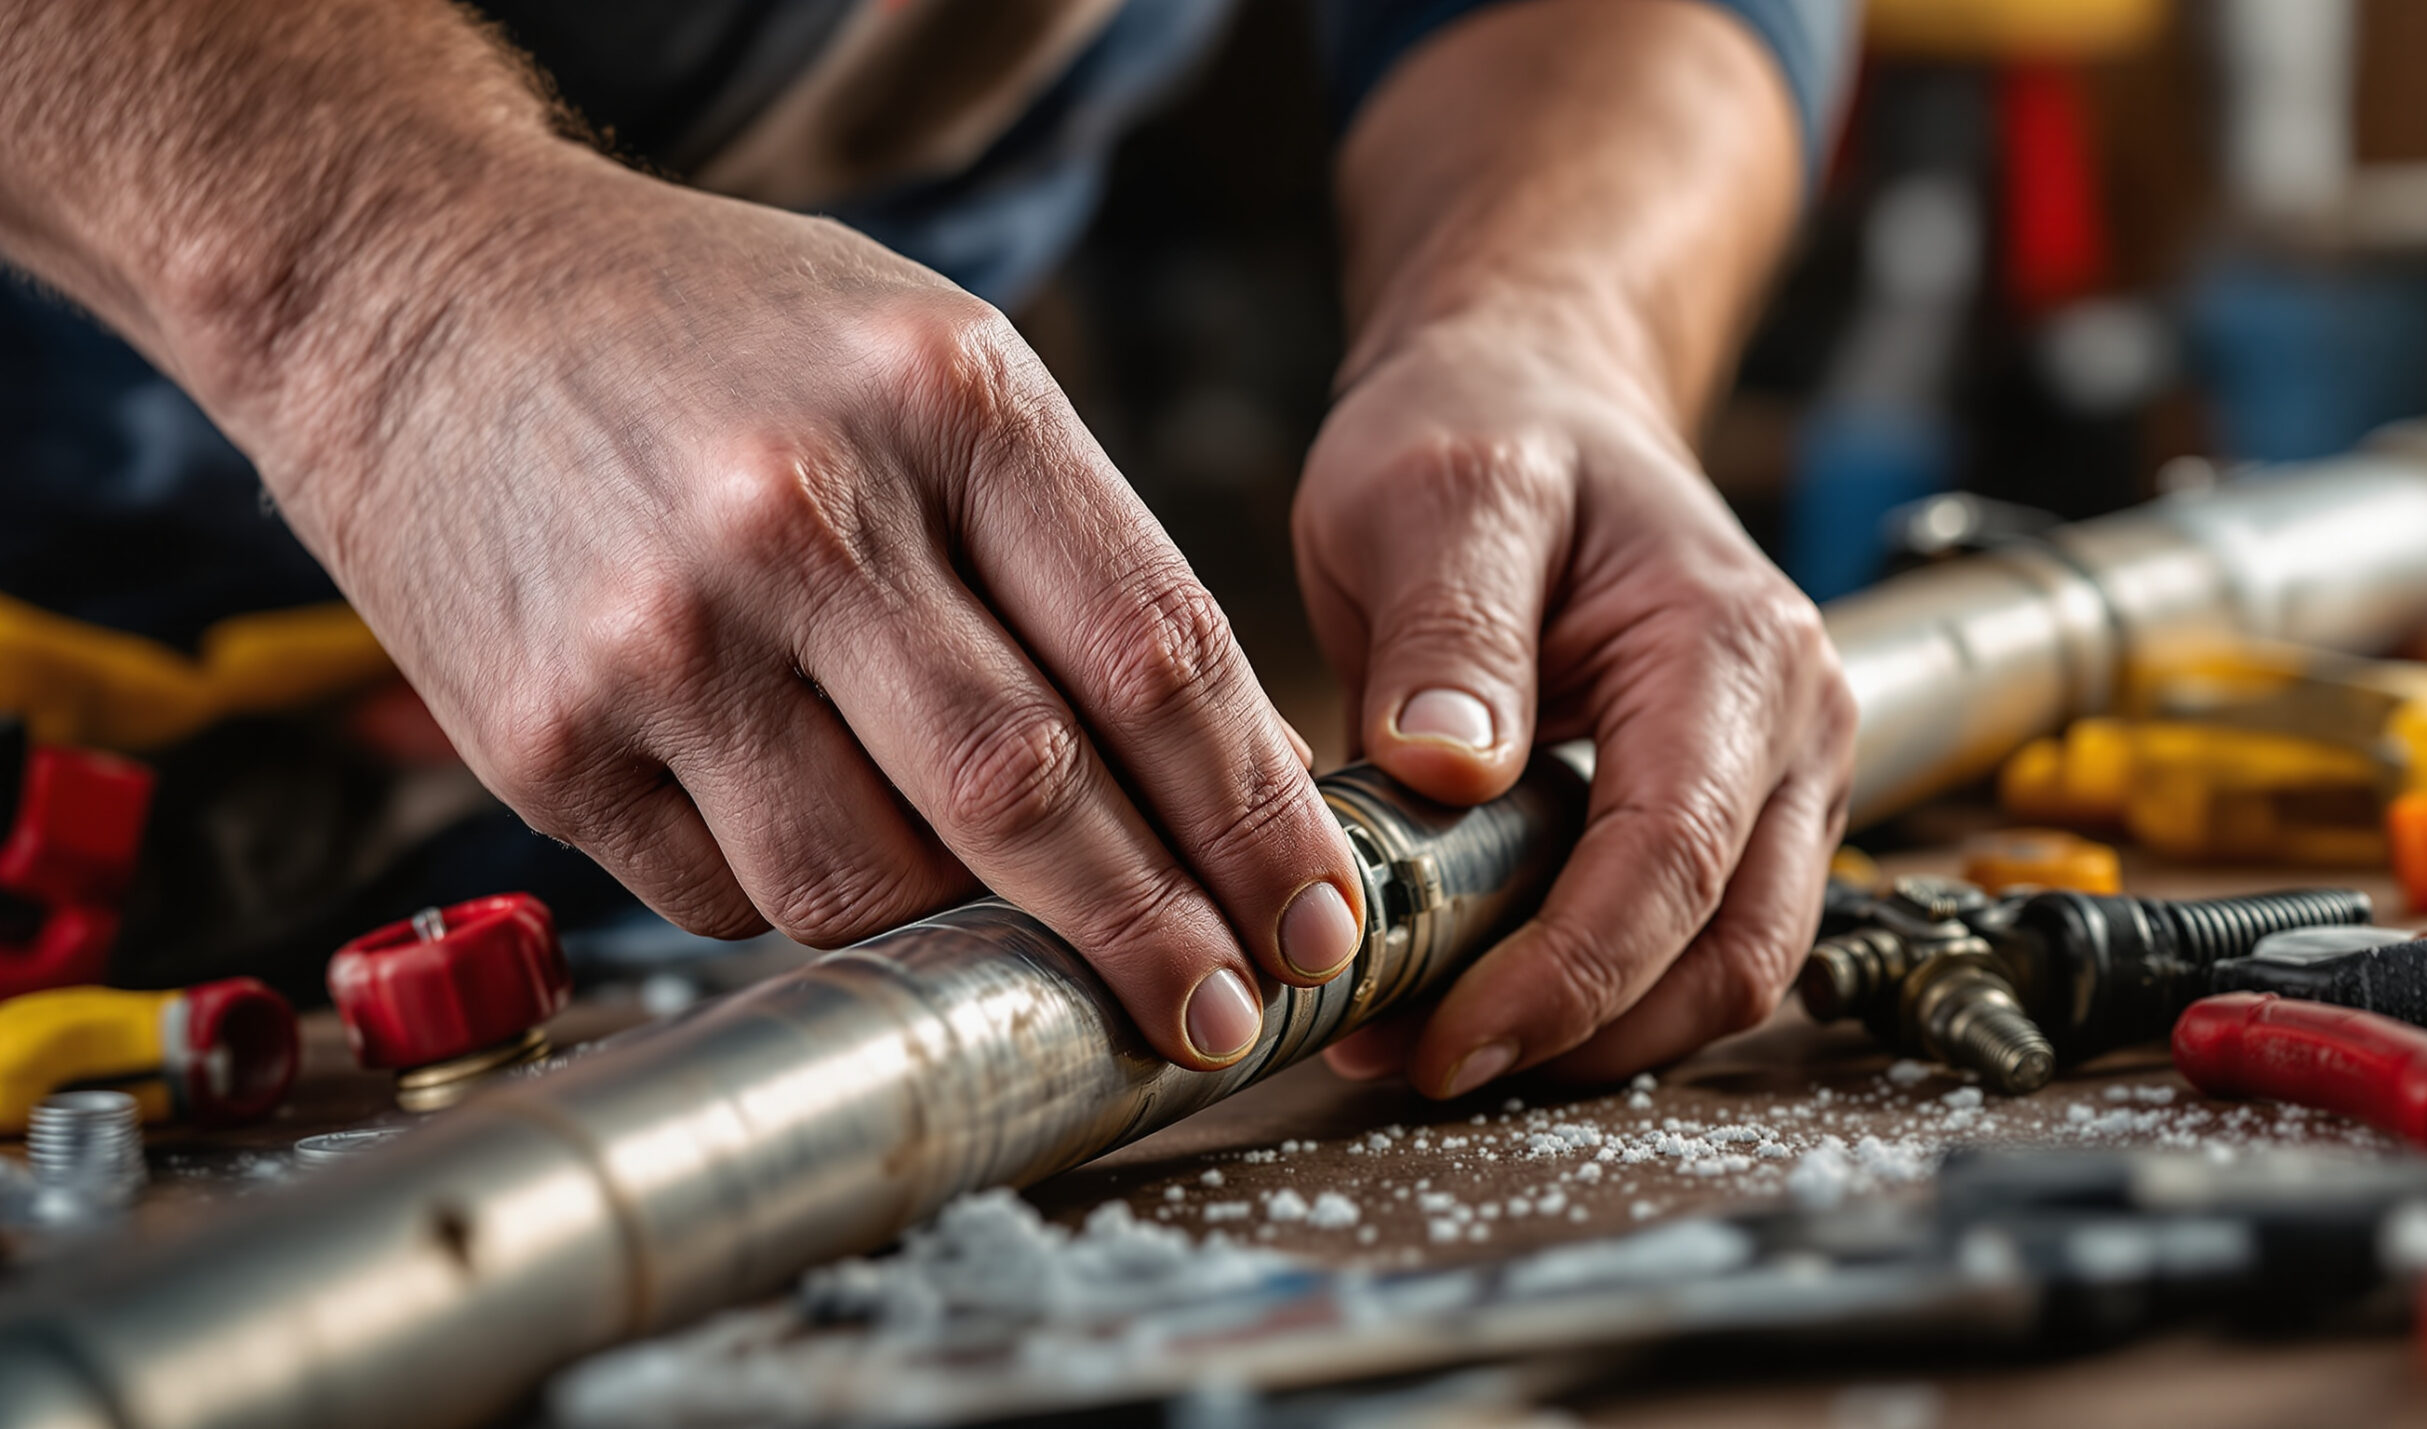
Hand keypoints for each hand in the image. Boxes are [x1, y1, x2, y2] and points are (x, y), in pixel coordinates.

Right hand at [246, 155, 1366, 1068]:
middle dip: (1153, 933)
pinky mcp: (545, 741)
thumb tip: (1212, 774)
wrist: (421, 291)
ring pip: (872, 888)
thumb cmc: (716, 334)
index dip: (1254, 819)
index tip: (1315, 919)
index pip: (1152, 657)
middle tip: (1226, 1016)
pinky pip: (731, 900)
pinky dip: (801, 901)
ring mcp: (662, 638)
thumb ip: (1070, 548)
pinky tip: (804, 821)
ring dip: (961, 935)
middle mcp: (802, 519)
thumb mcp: (931, 364)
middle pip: (1029, 796)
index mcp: (945, 403)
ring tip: (995, 915)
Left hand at [1296, 314, 1854, 1094]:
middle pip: (1729, 954)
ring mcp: (1782, 782)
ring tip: (1426, 1039)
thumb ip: (1448, 630)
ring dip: (1588, 1036)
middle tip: (1418, 1062)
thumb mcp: (1437, 495)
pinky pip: (1690, 948)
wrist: (1536, 398)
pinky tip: (1474, 993)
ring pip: (1722, 974)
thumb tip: (1451, 768)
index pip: (1675, 861)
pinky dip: (1594, 997)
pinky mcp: (1736, 819)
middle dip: (1579, 1035)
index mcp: (1735, 648)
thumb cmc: (1488, 431)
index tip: (1445, 1040)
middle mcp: (1794, 726)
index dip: (1567, 978)